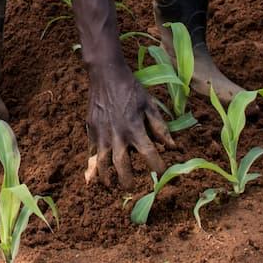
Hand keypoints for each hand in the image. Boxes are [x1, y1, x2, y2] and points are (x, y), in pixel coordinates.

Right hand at [81, 62, 175, 189]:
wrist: (105, 74)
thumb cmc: (131, 88)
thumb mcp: (149, 104)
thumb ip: (160, 127)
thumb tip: (172, 146)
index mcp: (135, 128)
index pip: (149, 154)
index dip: (158, 167)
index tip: (162, 175)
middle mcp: (117, 135)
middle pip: (122, 165)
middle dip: (127, 180)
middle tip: (131, 188)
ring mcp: (101, 133)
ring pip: (102, 163)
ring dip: (106, 177)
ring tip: (110, 185)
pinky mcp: (91, 130)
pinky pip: (91, 151)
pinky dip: (92, 164)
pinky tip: (93, 174)